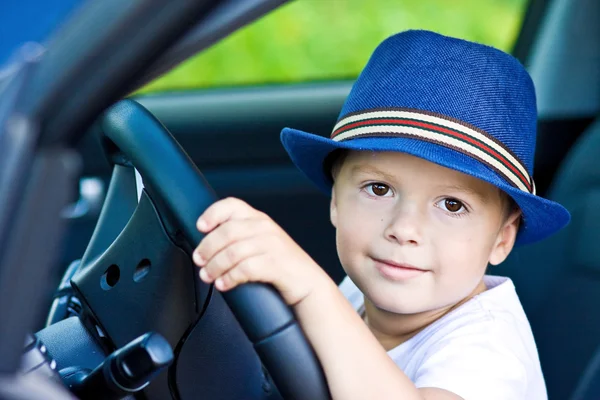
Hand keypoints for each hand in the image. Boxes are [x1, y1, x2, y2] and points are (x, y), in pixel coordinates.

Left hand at [193, 197, 327, 305]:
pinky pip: (245, 269)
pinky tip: (223, 284)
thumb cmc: (281, 265)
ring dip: (215, 266)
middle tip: (199, 260)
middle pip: (227, 231)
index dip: (212, 214)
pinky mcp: (276, 264)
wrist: (308, 283)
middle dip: (208, 247)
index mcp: (259, 219)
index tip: (200, 227)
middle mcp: (265, 228)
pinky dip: (230, 278)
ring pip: (233, 252)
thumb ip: (239, 238)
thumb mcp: (261, 243)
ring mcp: (272, 245)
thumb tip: (206, 245)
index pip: (232, 205)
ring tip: (208, 276)